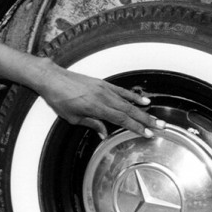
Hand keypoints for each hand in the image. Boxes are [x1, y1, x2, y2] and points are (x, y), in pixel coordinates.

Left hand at [36, 60, 160, 138]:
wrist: (52, 78)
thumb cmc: (58, 98)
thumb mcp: (72, 117)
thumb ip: (91, 124)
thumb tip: (104, 133)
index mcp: (95, 107)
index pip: (120, 120)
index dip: (135, 127)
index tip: (147, 133)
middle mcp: (102, 97)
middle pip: (128, 111)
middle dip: (145, 120)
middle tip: (160, 126)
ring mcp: (103, 88)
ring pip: (127, 102)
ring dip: (142, 111)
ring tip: (156, 117)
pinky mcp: (101, 83)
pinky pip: (120, 91)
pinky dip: (133, 96)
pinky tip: (143, 101)